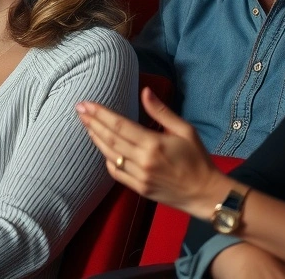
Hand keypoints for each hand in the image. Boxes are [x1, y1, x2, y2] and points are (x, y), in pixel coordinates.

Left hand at [77, 88, 231, 219]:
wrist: (205, 193)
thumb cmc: (197, 158)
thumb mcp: (185, 130)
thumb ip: (161, 111)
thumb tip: (145, 91)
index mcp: (154, 144)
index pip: (120, 125)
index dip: (101, 113)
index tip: (86, 104)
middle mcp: (143, 161)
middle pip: (110, 138)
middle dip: (92, 122)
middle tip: (79, 110)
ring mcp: (139, 177)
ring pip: (110, 155)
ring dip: (96, 139)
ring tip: (87, 125)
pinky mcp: (139, 189)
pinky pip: (117, 173)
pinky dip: (108, 160)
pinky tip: (103, 149)